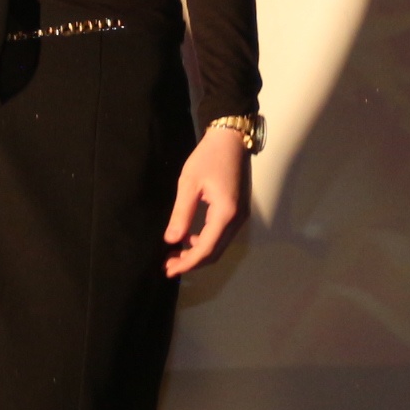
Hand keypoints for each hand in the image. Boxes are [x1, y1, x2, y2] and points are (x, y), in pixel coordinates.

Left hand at [164, 125, 250, 278]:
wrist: (231, 139)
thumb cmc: (208, 157)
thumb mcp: (189, 184)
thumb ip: (181, 214)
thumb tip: (171, 240)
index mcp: (225, 213)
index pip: (206, 248)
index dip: (187, 263)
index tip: (169, 270)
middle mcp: (237, 220)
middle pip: (215, 252)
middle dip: (192, 262)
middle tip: (168, 266)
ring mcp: (240, 216)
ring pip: (219, 246)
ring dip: (199, 253)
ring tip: (175, 254)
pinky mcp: (238, 212)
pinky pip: (222, 235)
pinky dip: (206, 242)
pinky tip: (189, 238)